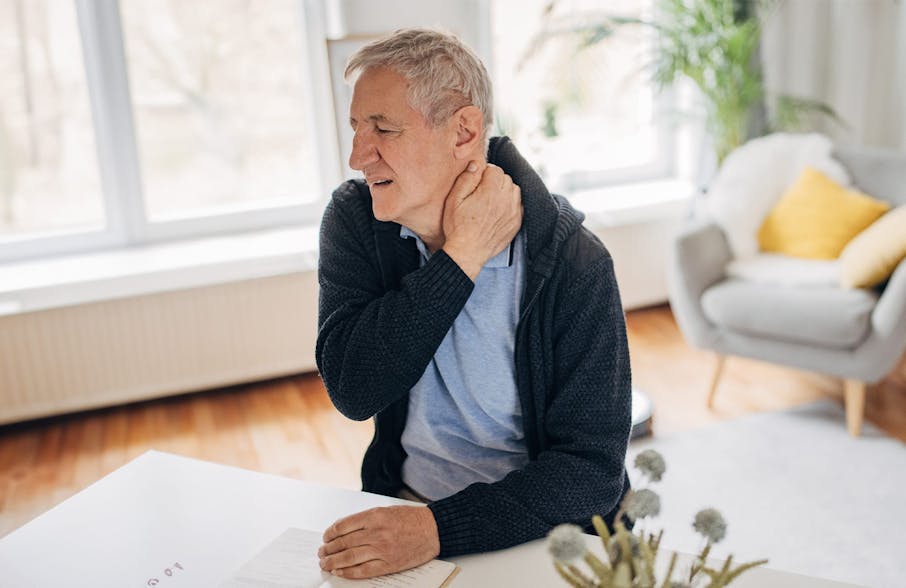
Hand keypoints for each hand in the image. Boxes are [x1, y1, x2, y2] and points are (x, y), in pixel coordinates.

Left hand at [318, 505, 439, 578]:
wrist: (433, 529)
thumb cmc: (411, 519)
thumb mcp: (384, 510)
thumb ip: (364, 519)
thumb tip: (342, 529)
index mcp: (374, 516)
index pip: (342, 526)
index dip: (329, 533)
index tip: (325, 538)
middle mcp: (376, 532)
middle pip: (343, 543)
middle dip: (328, 549)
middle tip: (322, 552)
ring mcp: (382, 549)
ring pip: (349, 557)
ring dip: (333, 562)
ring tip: (325, 563)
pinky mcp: (388, 564)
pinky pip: (363, 570)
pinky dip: (348, 572)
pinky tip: (340, 572)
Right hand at [442, 161, 522, 280]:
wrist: (467, 253)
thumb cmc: (458, 227)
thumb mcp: (454, 200)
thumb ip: (466, 179)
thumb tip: (476, 164)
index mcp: (490, 191)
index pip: (495, 169)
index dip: (484, 173)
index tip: (476, 183)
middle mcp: (506, 200)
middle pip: (506, 178)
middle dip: (494, 181)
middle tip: (481, 192)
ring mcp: (513, 212)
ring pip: (514, 190)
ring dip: (504, 191)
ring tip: (490, 200)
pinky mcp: (516, 223)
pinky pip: (518, 205)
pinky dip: (510, 204)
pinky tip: (498, 210)